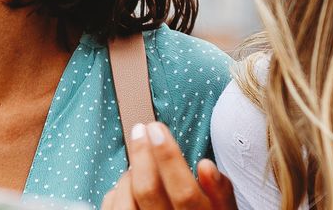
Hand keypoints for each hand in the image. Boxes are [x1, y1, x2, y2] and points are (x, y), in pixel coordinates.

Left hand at [102, 123, 237, 209]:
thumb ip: (220, 192)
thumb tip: (206, 166)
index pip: (184, 192)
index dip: (169, 158)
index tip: (157, 130)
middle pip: (148, 191)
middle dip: (141, 155)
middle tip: (140, 131)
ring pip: (126, 199)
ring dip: (129, 174)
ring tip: (139, 163)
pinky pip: (113, 209)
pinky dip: (117, 191)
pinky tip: (128, 184)